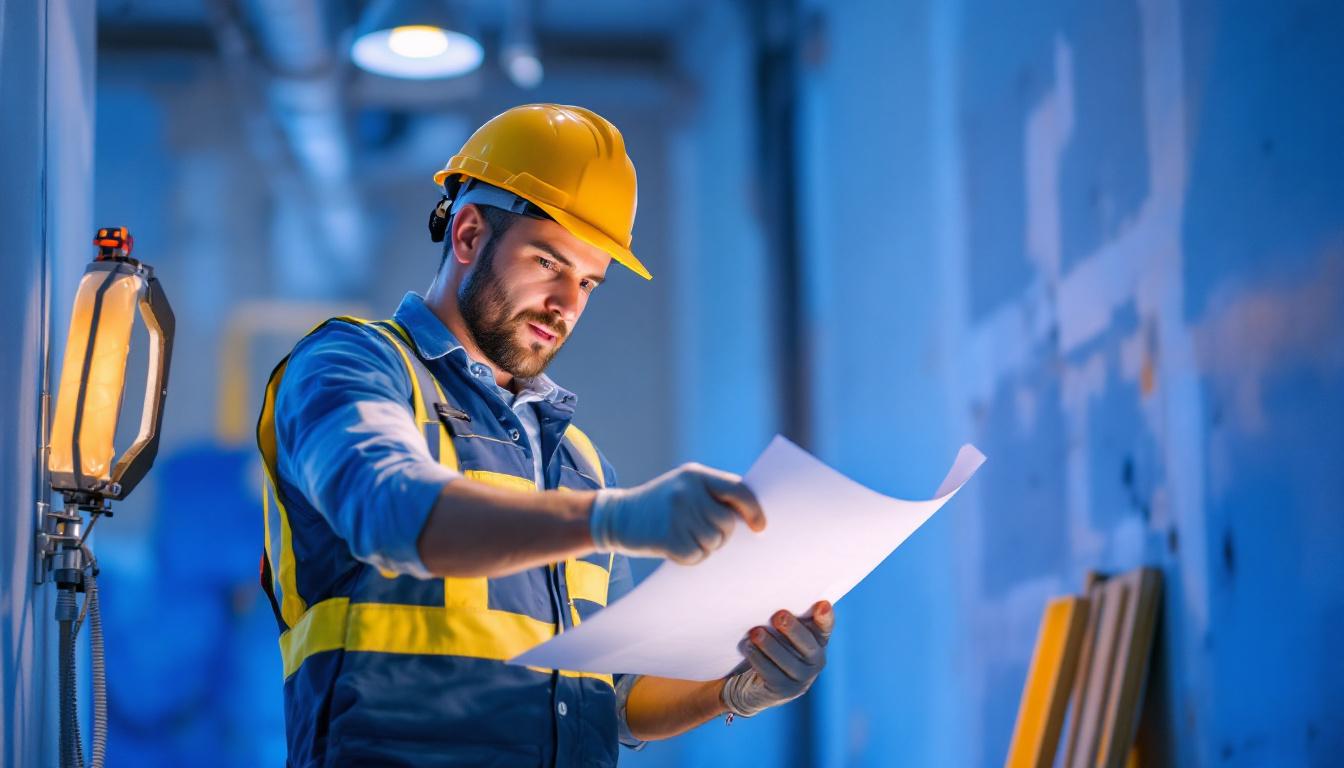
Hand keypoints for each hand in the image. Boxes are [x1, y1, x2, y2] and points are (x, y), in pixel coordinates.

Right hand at [589, 463, 765, 563]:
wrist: (616, 516)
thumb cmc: (661, 505)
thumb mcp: (685, 488)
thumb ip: (714, 495)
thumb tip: (752, 518)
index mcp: (696, 475)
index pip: (738, 490)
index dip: (753, 510)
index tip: (760, 527)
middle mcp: (687, 492)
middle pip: (727, 523)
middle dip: (722, 535)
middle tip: (702, 533)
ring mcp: (676, 514)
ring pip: (714, 542)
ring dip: (705, 547)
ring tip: (685, 538)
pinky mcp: (667, 537)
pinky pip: (696, 555)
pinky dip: (690, 557)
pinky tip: (674, 548)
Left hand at [721, 601, 833, 716]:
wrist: (755, 685)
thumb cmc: (771, 648)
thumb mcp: (781, 633)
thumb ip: (785, 618)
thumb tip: (770, 591)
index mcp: (818, 642)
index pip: (825, 628)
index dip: (825, 618)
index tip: (822, 604)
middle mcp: (815, 662)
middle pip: (808, 645)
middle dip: (793, 630)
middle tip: (778, 615)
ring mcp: (800, 680)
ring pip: (788, 661)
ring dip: (770, 645)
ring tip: (756, 632)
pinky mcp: (782, 691)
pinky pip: (771, 674)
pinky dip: (758, 659)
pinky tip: (748, 647)